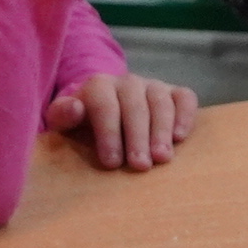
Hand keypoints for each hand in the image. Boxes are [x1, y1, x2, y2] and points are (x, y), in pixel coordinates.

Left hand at [49, 71, 197, 171]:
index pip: (105, 106)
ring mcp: (153, 85)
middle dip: (138, 136)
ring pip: (160, 102)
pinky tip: (180, 137)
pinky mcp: (174, 92)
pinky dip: (185, 115)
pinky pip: (184, 98)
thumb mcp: (64, 120)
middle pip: (135, 106)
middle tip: (140, 165)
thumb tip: (75, 108)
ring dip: (162, 130)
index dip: (108, 134)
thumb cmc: (84, 122)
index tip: (111, 163)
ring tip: (162, 158)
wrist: (105, 109)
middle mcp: (128, 82)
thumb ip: (62, 115)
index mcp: (99, 86)